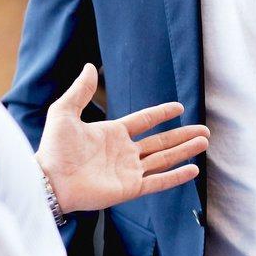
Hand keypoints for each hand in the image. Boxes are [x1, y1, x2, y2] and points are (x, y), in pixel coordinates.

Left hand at [36, 64, 208, 213]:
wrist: (50, 179)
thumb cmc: (54, 148)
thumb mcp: (64, 112)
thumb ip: (80, 91)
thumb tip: (90, 67)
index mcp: (112, 133)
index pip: (144, 121)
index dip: (161, 114)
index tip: (179, 108)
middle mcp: (124, 152)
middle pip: (161, 141)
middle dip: (183, 136)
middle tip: (204, 131)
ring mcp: (128, 171)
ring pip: (164, 159)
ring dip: (184, 150)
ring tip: (204, 142)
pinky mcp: (130, 188)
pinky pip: (158, 181)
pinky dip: (176, 176)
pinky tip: (193, 169)